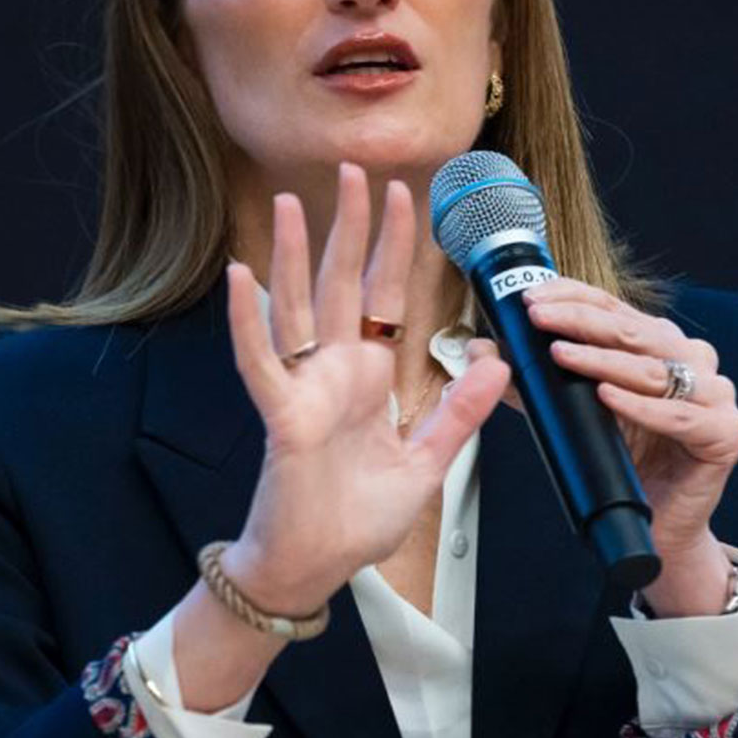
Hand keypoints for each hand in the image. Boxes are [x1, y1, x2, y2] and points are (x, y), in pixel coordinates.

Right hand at [224, 163, 508, 615]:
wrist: (317, 566)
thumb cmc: (357, 519)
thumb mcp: (426, 461)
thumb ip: (458, 410)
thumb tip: (497, 359)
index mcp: (369, 378)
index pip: (385, 296)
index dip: (395, 247)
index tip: (406, 197)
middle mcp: (334, 371)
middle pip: (342, 284)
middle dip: (350, 228)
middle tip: (355, 170)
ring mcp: (305, 388)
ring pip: (297, 306)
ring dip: (291, 254)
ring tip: (288, 203)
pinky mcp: (283, 415)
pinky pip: (261, 360)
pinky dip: (247, 320)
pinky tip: (240, 277)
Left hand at [466, 279, 737, 609]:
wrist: (655, 521)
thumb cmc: (618, 459)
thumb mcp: (568, 410)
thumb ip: (530, 379)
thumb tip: (480, 348)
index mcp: (659, 343)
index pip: (614, 307)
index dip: (573, 297)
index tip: (531, 298)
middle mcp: (692, 360)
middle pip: (635, 330)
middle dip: (582, 321)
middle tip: (539, 318)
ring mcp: (715, 395)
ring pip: (656, 369)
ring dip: (604, 359)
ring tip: (562, 355)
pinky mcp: (727, 433)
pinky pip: (681, 416)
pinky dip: (641, 407)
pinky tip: (607, 396)